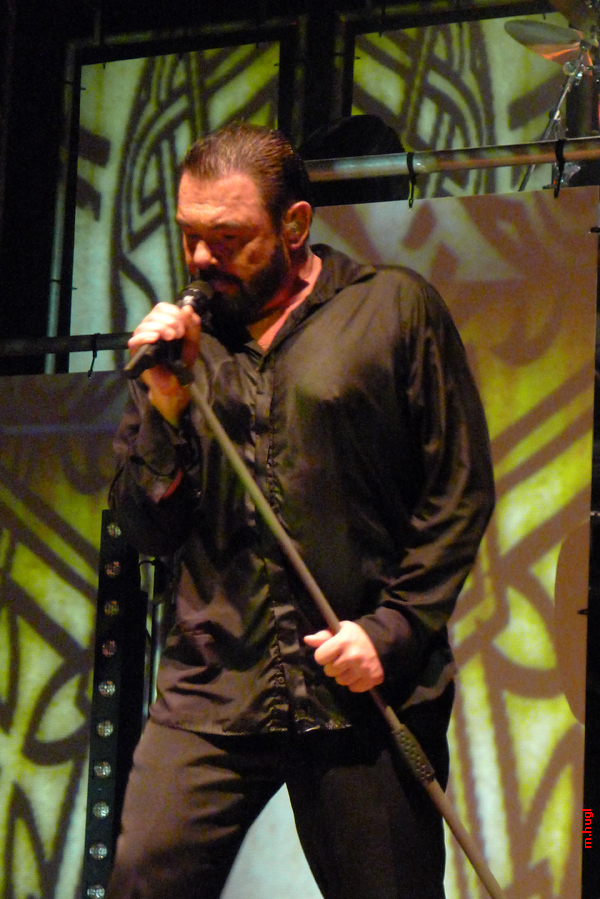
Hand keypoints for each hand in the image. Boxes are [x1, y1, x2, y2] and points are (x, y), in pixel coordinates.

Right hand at [128, 303, 200, 426]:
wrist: (177, 383)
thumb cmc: (182, 362)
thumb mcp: (192, 342)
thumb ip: (192, 326)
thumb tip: (187, 308)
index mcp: (162, 324)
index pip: (161, 308)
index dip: (173, 312)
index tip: (184, 325)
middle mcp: (150, 329)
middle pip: (153, 314)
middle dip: (169, 321)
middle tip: (179, 334)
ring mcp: (142, 340)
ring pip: (144, 325)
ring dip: (160, 327)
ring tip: (171, 337)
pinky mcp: (136, 353)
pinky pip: (134, 340)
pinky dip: (144, 336)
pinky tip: (155, 339)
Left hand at [304, 621, 383, 692]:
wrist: (380, 641)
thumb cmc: (354, 636)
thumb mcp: (339, 630)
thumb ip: (323, 636)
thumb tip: (307, 639)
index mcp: (343, 641)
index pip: (319, 657)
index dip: (323, 655)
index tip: (331, 651)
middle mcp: (353, 656)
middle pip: (329, 671)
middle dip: (333, 665)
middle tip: (342, 658)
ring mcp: (364, 669)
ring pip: (340, 681)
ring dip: (343, 675)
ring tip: (351, 665)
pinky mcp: (372, 678)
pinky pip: (353, 688)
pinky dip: (355, 682)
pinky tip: (359, 672)